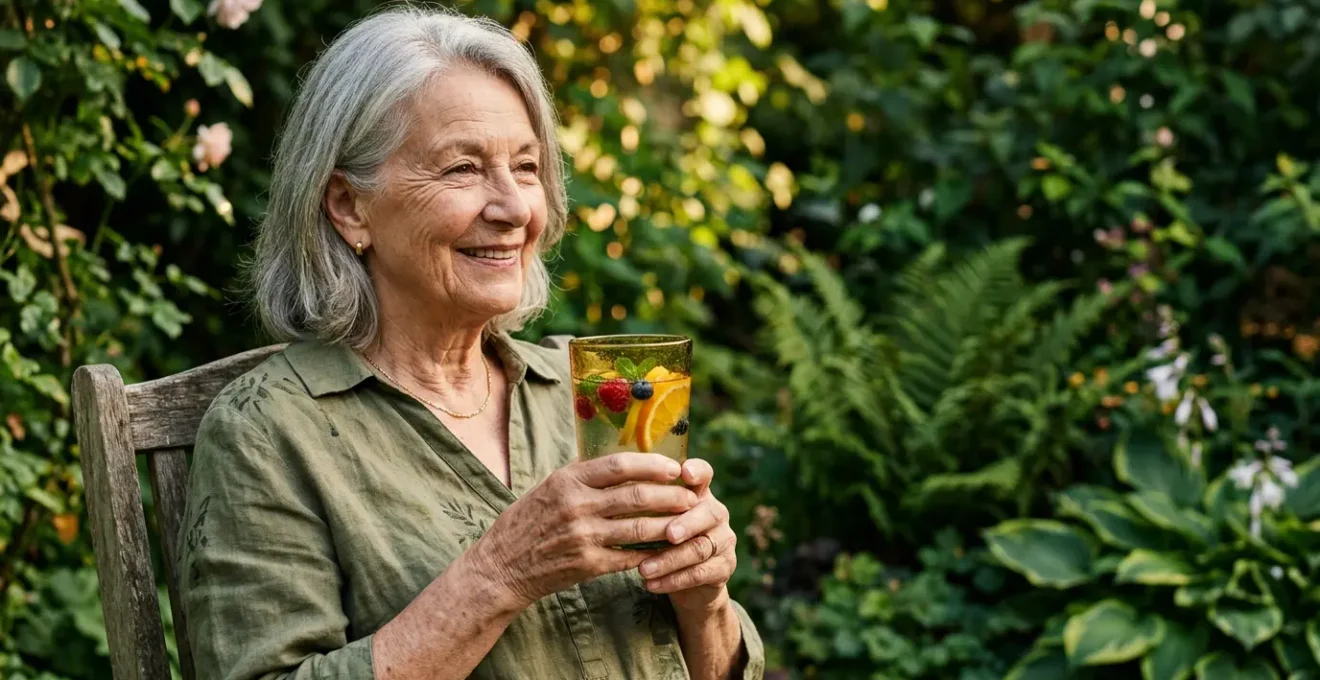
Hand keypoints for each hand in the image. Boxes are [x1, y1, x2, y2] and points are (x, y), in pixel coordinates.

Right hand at [468, 453, 697, 611]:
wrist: (501, 567)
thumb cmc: (527, 522)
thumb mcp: (549, 487)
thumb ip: (583, 474)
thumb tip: (623, 459)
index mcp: (568, 480)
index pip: (621, 465)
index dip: (654, 465)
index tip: (675, 468)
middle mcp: (577, 506)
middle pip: (638, 496)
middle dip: (672, 496)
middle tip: (691, 497)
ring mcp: (583, 537)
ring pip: (640, 528)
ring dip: (669, 525)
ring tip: (686, 522)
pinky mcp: (588, 565)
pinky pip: (630, 556)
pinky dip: (651, 553)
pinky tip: (665, 550)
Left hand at [637, 459, 736, 613]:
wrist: (689, 580)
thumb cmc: (664, 538)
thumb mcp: (655, 516)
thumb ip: (644, 502)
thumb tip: (608, 491)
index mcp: (699, 494)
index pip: (704, 473)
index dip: (697, 470)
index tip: (684, 473)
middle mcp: (716, 513)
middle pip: (708, 513)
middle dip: (685, 523)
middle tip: (668, 534)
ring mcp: (723, 540)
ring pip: (700, 548)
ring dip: (670, 559)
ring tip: (643, 569)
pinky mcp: (724, 567)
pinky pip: (700, 574)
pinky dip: (673, 580)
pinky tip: (651, 584)